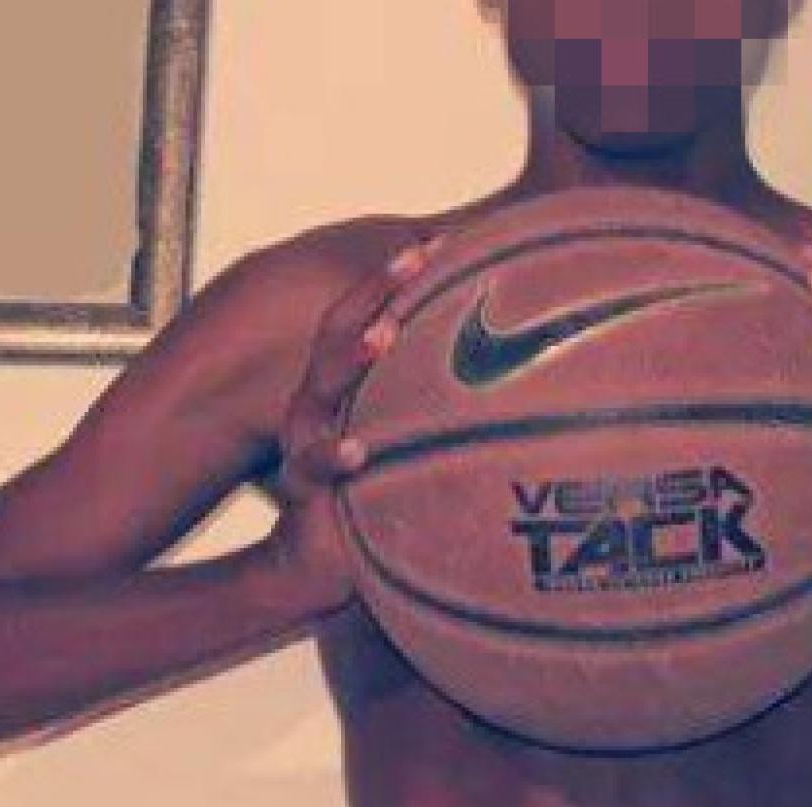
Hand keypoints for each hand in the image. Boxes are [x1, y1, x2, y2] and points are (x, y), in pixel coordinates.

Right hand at [258, 236, 439, 615]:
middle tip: (415, 257)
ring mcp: (305, 439)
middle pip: (339, 332)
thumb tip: (508, 369)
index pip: (365, 314)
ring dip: (351, 358)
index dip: (394, 276)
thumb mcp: (406, 437)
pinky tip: (361, 450)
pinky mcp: (303, 485)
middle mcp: (318, 400)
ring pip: (320, 387)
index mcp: (344, 384)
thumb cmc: (376, 492)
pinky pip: (316, 467)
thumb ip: (437, 402)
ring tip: (382, 336)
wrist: (322, 560)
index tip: (439, 241)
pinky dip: (337, 455)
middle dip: (375, 292)